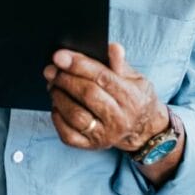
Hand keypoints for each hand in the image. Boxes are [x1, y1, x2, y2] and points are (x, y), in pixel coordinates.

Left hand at [44, 43, 168, 151]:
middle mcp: (119, 119)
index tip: (59, 56)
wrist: (143, 129)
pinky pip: (68, 135)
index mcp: (131, 98)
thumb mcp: (135, 77)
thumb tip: (112, 48)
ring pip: (75, 115)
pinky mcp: (92, 146)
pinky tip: (57, 105)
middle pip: (87, 95)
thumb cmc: (134, 97)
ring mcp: (105, 135)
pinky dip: (57, 118)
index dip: (79, 65)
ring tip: (53, 85)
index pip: (102, 77)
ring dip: (59, 97)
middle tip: (51, 69)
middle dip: (65, 79)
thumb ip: (120, 63)